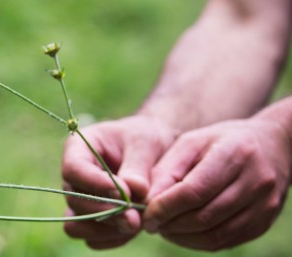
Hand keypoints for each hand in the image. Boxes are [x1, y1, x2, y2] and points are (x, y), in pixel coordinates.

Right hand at [62, 116, 174, 248]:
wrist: (156, 151)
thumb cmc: (146, 138)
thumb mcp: (145, 143)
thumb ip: (138, 166)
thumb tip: (134, 191)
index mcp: (78, 149)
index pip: (73, 169)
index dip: (94, 184)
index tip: (124, 192)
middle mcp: (74, 177)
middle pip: (74, 200)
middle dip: (105, 212)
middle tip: (135, 217)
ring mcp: (80, 200)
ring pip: (77, 224)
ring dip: (106, 229)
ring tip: (136, 224)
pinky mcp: (92, 220)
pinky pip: (92, 239)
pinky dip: (112, 238)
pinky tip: (133, 230)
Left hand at [144, 119, 291, 250]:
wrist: (272, 145)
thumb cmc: (221, 142)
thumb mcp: (191, 143)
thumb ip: (167, 170)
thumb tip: (147, 201)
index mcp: (235, 154)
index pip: (194, 191)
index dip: (165, 207)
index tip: (145, 214)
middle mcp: (256, 181)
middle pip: (204, 216)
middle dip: (171, 224)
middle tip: (151, 223)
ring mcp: (264, 205)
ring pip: (215, 234)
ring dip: (182, 237)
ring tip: (164, 227)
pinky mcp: (264, 222)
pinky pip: (226, 242)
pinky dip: (198, 242)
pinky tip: (183, 232)